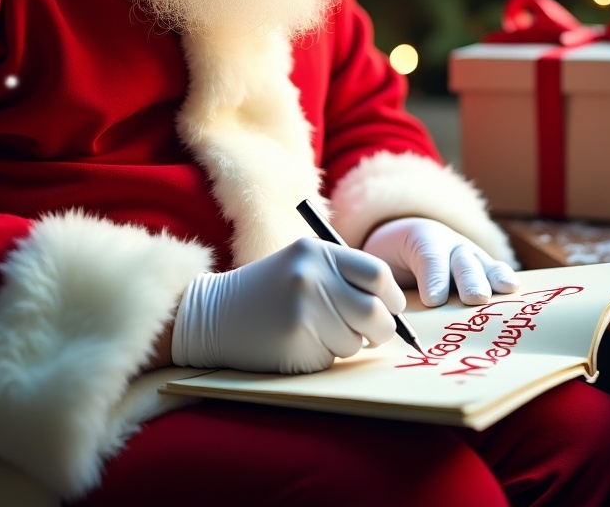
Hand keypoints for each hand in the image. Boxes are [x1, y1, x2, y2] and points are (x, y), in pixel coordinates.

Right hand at [171, 238, 405, 373]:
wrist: (214, 315)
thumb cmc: (267, 292)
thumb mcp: (302, 265)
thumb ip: (343, 276)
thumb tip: (395, 308)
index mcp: (317, 251)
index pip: (377, 273)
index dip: (392, 296)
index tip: (392, 308)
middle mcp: (313, 276)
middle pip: (376, 312)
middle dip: (382, 329)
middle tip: (372, 334)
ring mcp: (305, 310)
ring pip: (356, 340)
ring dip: (347, 344)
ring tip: (316, 332)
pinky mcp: (298, 341)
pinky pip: (333, 357)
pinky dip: (325, 356)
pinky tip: (300, 343)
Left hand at [363, 218, 518, 307]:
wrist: (412, 239)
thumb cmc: (397, 259)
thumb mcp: (387, 265)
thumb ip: (392, 286)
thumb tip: (396, 320)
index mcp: (422, 240)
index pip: (429, 258)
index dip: (433, 278)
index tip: (433, 300)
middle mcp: (451, 247)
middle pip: (462, 262)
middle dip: (468, 281)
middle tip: (474, 298)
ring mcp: (473, 257)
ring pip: (484, 265)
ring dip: (494, 279)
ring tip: (505, 291)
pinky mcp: (487, 271)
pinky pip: (498, 274)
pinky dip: (507, 283)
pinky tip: (517, 293)